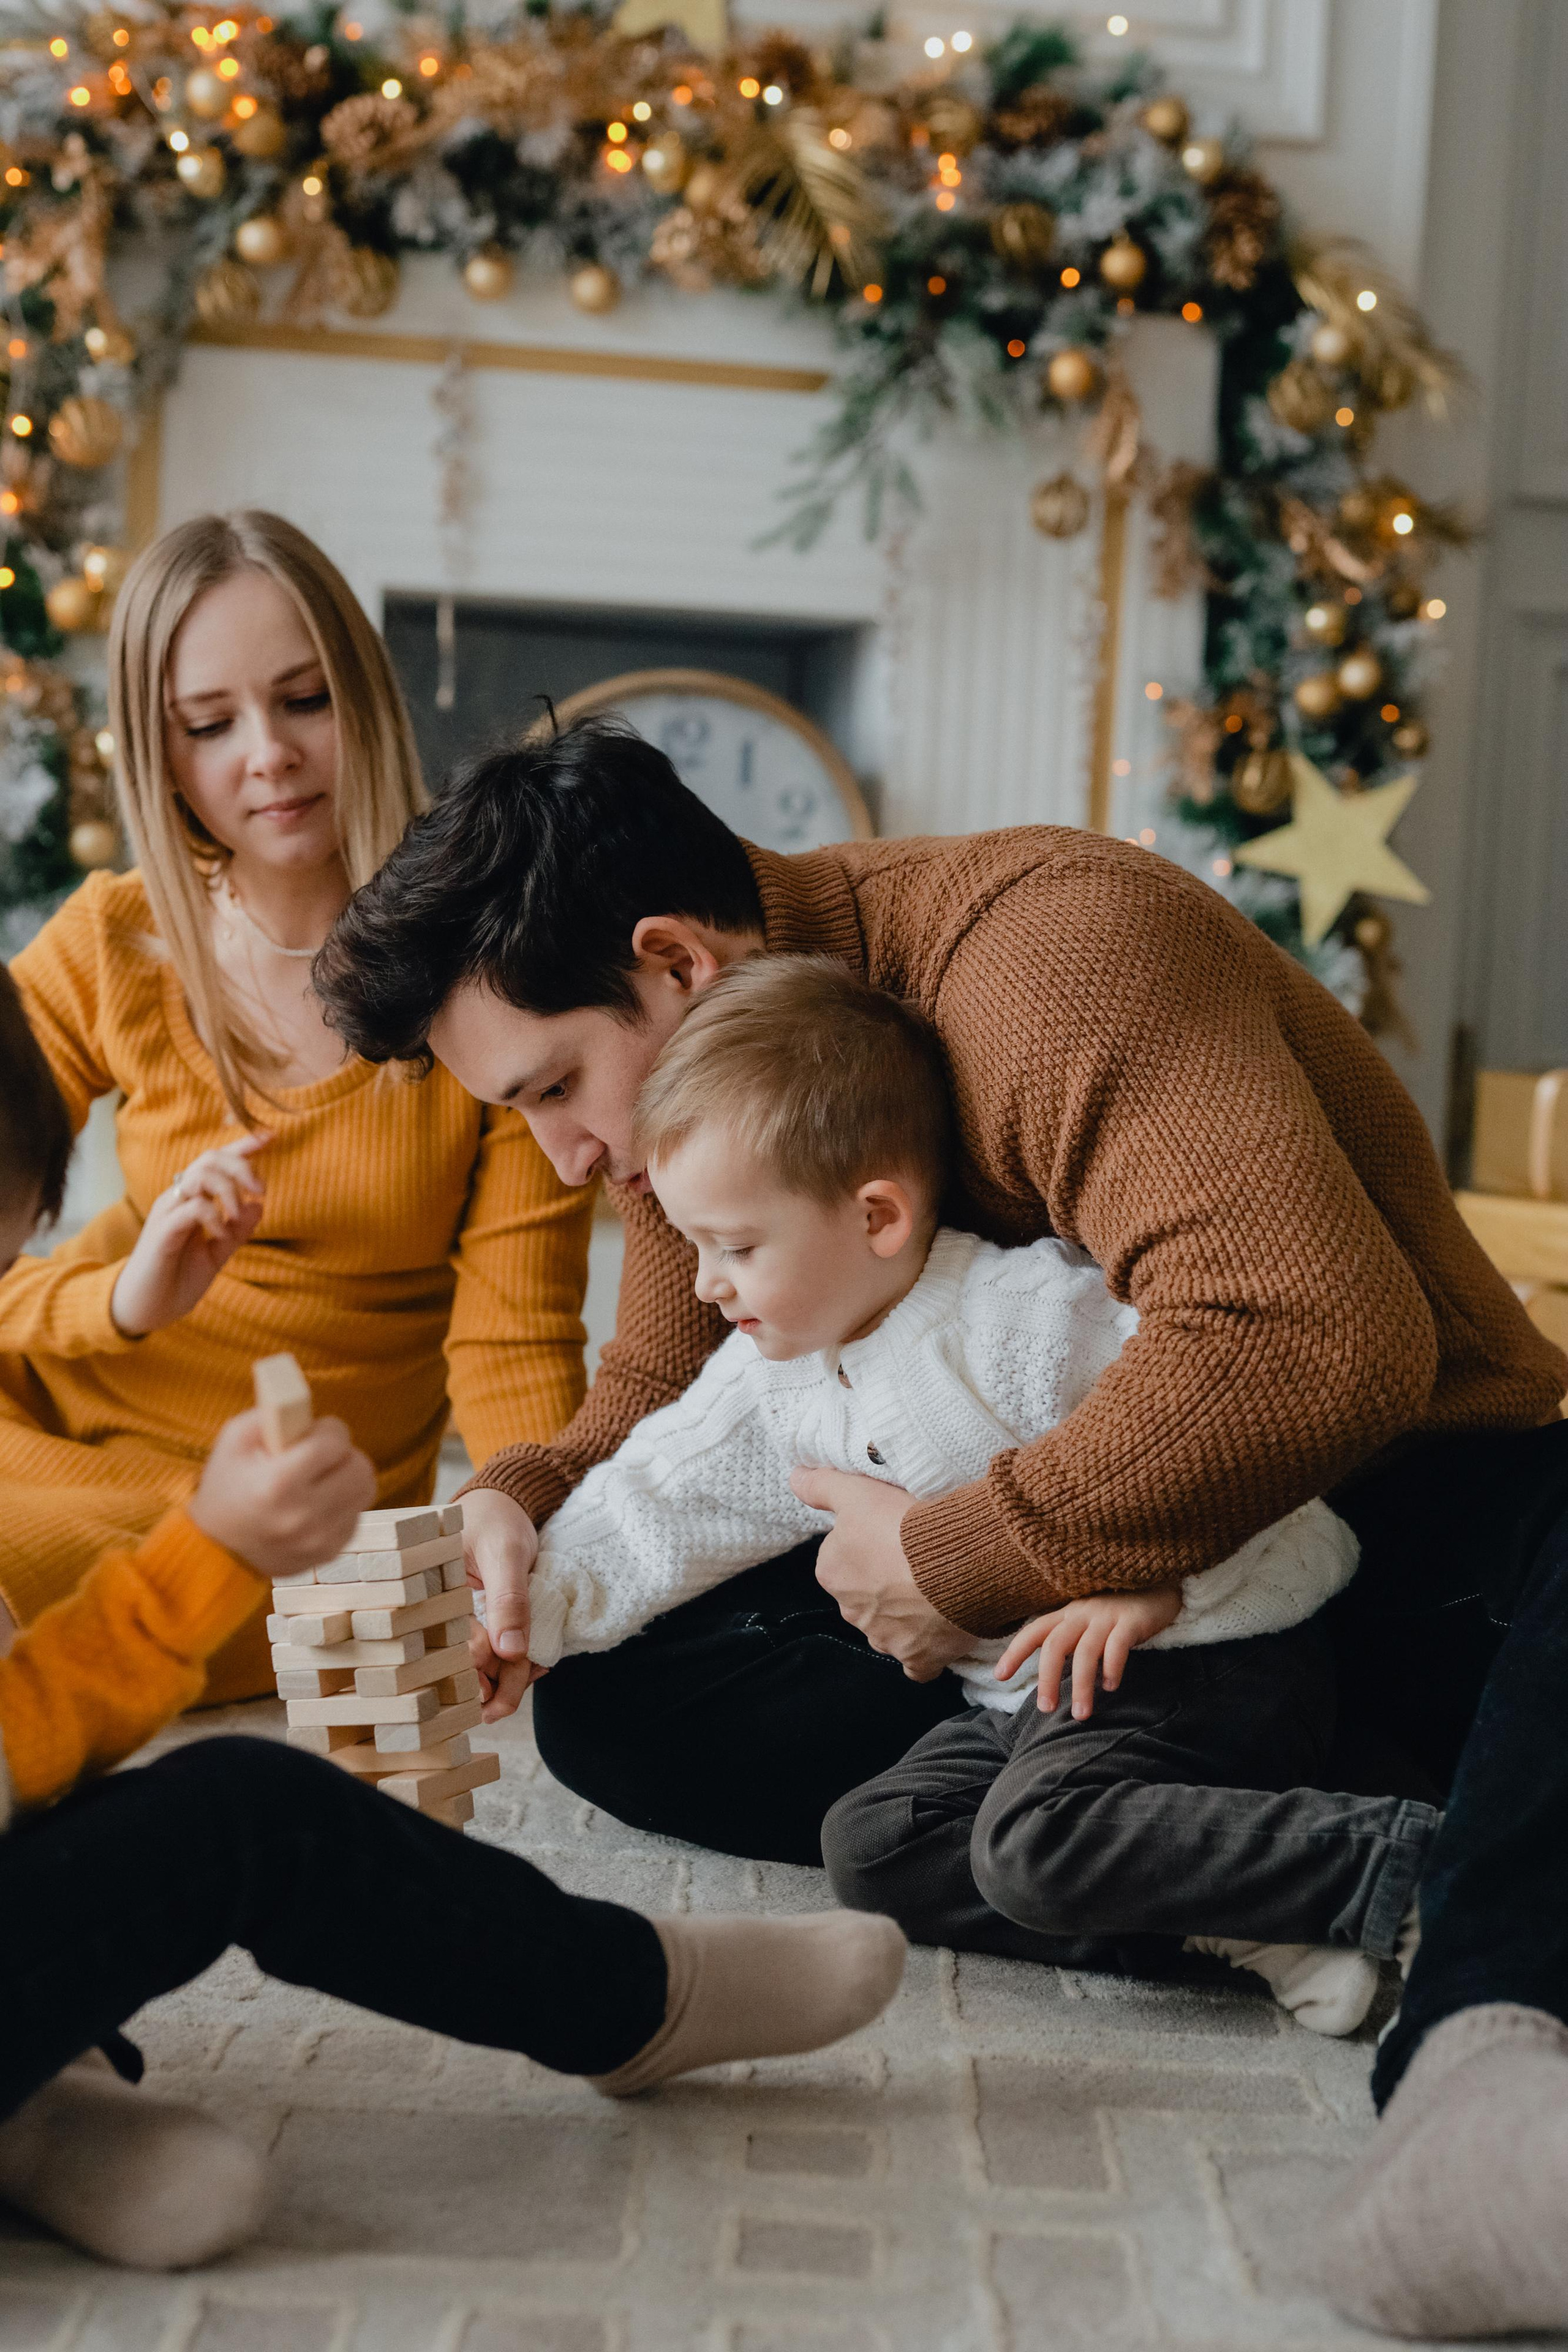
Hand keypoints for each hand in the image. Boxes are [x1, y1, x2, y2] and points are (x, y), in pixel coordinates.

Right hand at [111, 1135, 268, 1338]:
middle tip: (261, 1188)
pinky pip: (192, 1208)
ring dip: (229, 1190)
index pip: (215, 1162)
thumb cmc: (177, 1279)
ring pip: (200, 1176)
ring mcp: (167, 1213)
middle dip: (241, 1165)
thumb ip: (238, 1230)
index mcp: (190, 1201)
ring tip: (238, 1214)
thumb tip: (260, 1204)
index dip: (242, 1147)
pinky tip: (220, 1236)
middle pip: (209, 1159)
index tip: (270, 1136)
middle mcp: (177, 1200)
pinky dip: (214, 1217)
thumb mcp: (217, 1253)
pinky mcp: (162, 1232)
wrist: (147, 1309)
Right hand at [189, 1408, 375, 1580]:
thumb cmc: (225, 1487)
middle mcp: (303, 1515)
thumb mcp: (233, 1440)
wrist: (218, 1551)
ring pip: (365, 1490)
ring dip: (348, 1477)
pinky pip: (357, 1515)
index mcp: (277, 1483)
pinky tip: (318, 1503)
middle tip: (322, 1455)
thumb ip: (272, 1413)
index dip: (328, 1430)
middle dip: (343, 1453)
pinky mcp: (330, 1552)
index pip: (335, 1442)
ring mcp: (319, 1538)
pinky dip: (343, 1504)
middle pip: (360, 1467)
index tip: (314, 1433)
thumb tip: (305, 1404)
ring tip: (322, 1477)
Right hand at [460, 1485, 541, 1721]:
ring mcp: (463, 1619)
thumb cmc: (497, 1520)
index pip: (455, 1646)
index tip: (508, 1677)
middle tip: (515, 1696)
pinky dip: (515, 1664)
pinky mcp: (481, 1621)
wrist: (504, 1503)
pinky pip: (494, 1652)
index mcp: (433, 1596)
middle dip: (495, 1685)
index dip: (481, 1667)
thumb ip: (509, 1598)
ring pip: (481, 1664)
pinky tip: (533, 1665)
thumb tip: (510, 1650)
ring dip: (506, 1679)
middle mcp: (443, 1613)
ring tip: (533, 1675)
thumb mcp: (506, 1553)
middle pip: (466, 1664)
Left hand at [789, 1465, 975, 1682]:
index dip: (869, 1546)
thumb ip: (821, 1485)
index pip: (843, 1560)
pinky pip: (916, 1662)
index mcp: (832, 1574)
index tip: (893, 1535)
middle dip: (885, 1583)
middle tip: (917, 1559)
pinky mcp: (917, 1660)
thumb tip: (794, 1478)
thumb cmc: (904, 1525)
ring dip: (906, 1614)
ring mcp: (885, 1640)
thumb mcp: (857, 1491)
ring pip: (889, 1628)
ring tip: (936, 1587)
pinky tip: (939, 1632)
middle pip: (865, 1596)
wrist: (958, 1563)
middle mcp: (851, 1613)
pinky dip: (924, 1651)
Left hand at [996, 1585, 1183, 1719]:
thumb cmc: (1119, 1610)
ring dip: (1082, 1685)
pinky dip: (1111, 1667)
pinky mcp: (1132, 1620)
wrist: (1158, 1585)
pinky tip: (1110, 1686)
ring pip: (1085, 1651)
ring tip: (1081, 1714)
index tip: (999, 1676)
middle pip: (1056, 1644)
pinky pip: (1118, 1645)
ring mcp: (1107, 1615)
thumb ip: (1070, 1641)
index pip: (1034, 1631)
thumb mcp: (1088, 1621)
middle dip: (1047, 1678)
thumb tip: (1051, 1676)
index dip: (1015, 1651)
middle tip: (1046, 1709)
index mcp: (1068, 1613)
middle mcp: (1083, 1612)